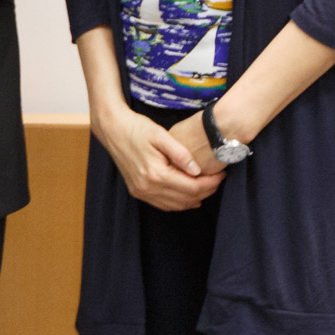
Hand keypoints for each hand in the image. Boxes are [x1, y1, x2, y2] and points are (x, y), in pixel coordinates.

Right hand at [89, 100, 224, 210]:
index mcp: (155, 174)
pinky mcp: (137, 191)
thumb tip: (197, 170)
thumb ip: (180, 153)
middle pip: (185, 199)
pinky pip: (162, 204)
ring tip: (207, 186)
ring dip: (194, 199)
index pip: (191, 187)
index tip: (221, 174)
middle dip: (206, 191)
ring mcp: (141, 192)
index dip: (210, 183)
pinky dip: (178, 203)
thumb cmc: (137, 128)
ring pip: (175, 205)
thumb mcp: (161, 135)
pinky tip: (189, 196)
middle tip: (218, 180)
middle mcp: (147, 187)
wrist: (112, 129)